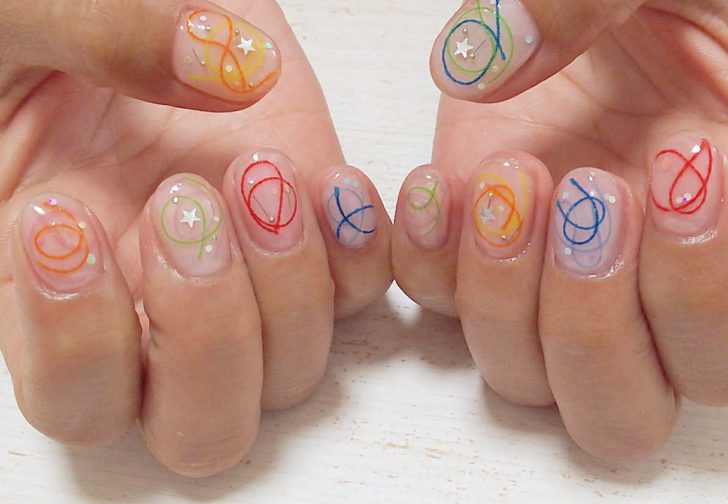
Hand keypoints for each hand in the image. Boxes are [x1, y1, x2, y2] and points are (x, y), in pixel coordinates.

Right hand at [0, 0, 391, 475]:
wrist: (158, 9)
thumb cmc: (62, 30)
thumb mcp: (31, 19)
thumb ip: (100, 36)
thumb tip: (223, 70)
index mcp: (57, 285)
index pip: (73, 396)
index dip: (77, 345)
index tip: (67, 220)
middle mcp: (158, 308)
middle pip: (200, 427)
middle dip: (206, 336)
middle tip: (180, 207)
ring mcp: (247, 280)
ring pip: (291, 373)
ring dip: (289, 290)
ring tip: (258, 173)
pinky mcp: (311, 240)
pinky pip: (360, 296)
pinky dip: (362, 254)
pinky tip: (330, 182)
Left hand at [394, 0, 727, 458]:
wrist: (613, 6)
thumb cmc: (666, 1)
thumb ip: (593, 6)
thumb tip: (484, 62)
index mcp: (715, 240)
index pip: (717, 349)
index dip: (700, 287)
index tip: (681, 163)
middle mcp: (636, 286)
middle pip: (620, 408)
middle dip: (593, 322)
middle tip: (594, 197)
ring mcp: (548, 275)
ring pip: (523, 376)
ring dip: (505, 298)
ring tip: (511, 176)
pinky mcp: (477, 248)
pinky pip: (439, 305)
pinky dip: (426, 263)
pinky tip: (435, 185)